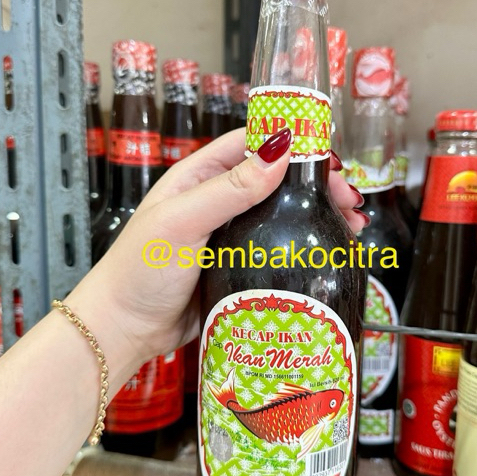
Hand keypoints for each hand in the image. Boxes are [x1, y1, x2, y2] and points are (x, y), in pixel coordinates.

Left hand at [65, 128, 365, 388]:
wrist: (125, 330)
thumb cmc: (141, 270)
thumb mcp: (182, 222)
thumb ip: (229, 189)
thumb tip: (278, 153)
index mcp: (198, 178)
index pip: (250, 146)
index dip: (291, 145)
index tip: (328, 158)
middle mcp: (217, 203)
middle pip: (275, 181)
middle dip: (315, 185)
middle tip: (349, 200)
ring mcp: (230, 237)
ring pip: (282, 216)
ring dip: (316, 216)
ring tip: (351, 227)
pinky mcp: (238, 268)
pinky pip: (277, 251)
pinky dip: (305, 248)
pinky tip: (328, 253)